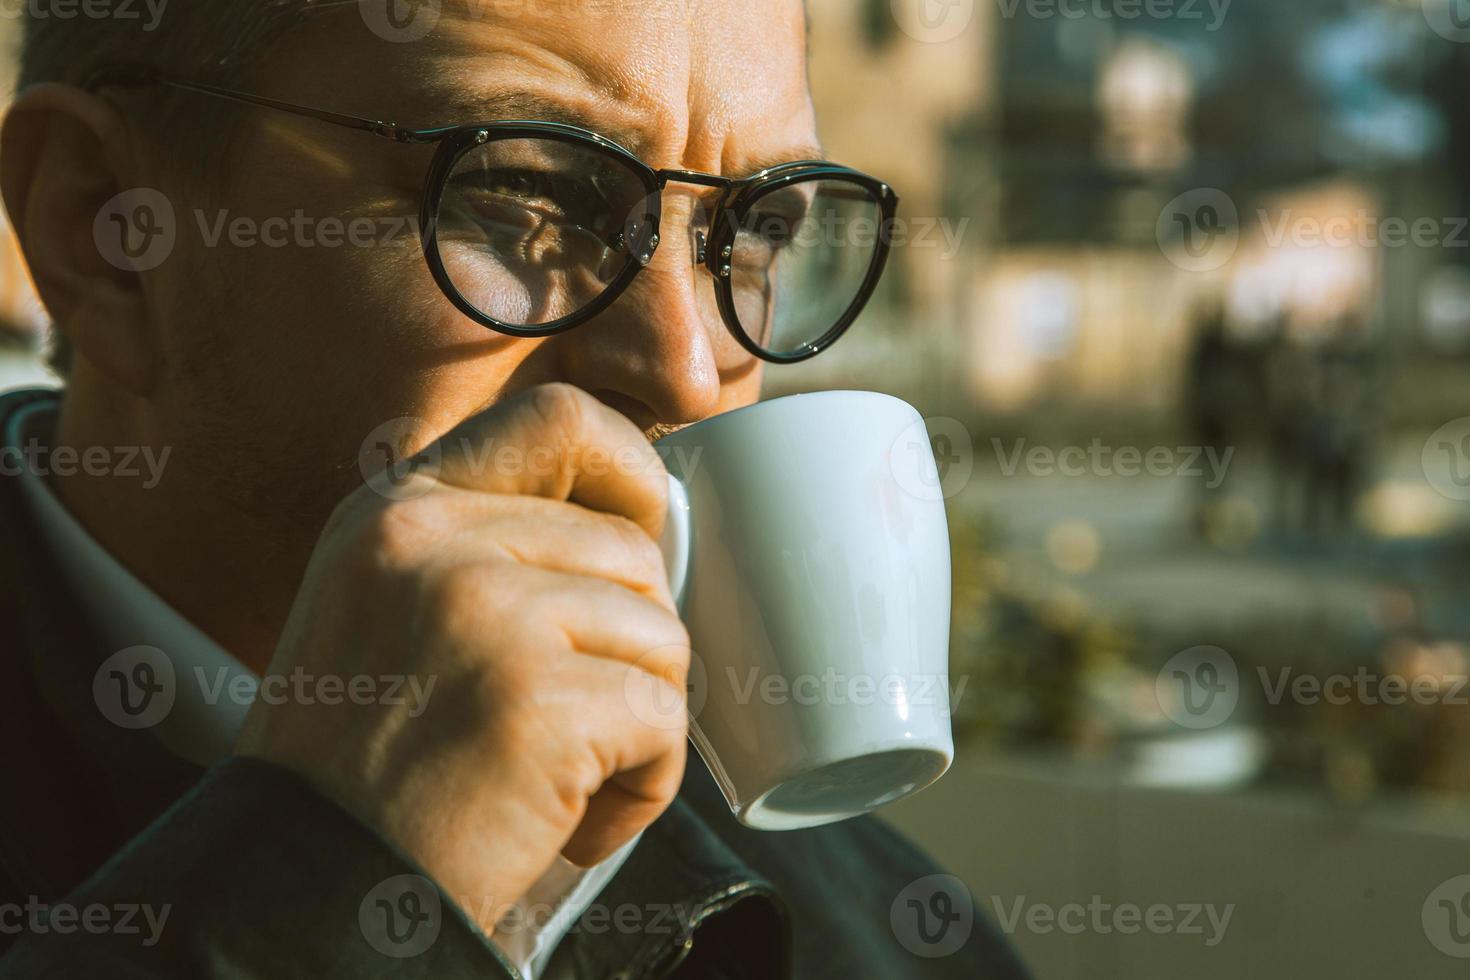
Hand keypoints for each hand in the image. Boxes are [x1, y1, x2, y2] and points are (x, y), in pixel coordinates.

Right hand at [234, 383, 689, 933]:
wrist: (303, 891)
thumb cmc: (359, 770)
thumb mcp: (385, 610)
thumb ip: (484, 550)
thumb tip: (637, 531)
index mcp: (399, 509)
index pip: (558, 419)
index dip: (630, 467)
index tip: (642, 530)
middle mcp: (435, 542)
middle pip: (630, 551)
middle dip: (631, 644)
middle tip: (577, 717)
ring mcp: (487, 613)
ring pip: (660, 635)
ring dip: (637, 722)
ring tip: (563, 777)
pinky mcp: (537, 698)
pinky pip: (664, 717)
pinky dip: (645, 782)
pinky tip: (574, 817)